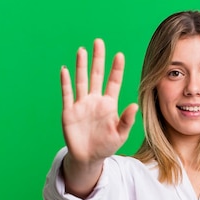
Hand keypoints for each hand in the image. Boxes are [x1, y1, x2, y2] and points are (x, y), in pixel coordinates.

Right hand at [61, 39, 137, 165]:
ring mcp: (81, 105)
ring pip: (81, 81)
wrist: (88, 158)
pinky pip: (67, 94)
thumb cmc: (106, 146)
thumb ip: (127, 120)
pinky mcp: (69, 112)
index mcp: (109, 105)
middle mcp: (95, 101)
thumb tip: (135, 105)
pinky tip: (65, 70)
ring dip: (81, 66)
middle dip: (98, 59)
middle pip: (96, 75)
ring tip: (82, 50)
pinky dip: (66, 83)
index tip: (119, 55)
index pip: (113, 82)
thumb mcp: (120, 135)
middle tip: (99, 42)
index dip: (116, 69)